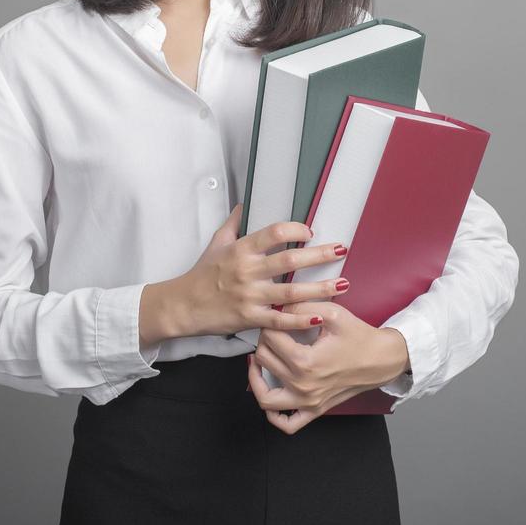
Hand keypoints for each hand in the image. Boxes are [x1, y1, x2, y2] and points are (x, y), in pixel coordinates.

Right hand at [168, 203, 352, 337]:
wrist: (183, 306)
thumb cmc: (201, 275)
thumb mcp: (216, 244)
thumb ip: (233, 224)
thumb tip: (245, 205)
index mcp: (240, 250)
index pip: (273, 233)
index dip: (295, 229)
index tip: (310, 231)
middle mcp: (247, 271)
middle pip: (289, 260)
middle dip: (319, 255)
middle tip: (341, 249)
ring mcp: (250, 296)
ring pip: (292, 291)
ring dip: (320, 288)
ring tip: (342, 284)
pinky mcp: (250, 318)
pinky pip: (280, 319)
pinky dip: (301, 319)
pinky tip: (320, 316)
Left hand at [247, 302, 407, 434]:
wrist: (382, 359)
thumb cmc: (360, 337)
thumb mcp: (332, 313)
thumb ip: (302, 306)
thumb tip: (278, 307)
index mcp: (305, 362)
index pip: (270, 338)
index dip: (271, 322)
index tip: (278, 317)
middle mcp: (303, 386)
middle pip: (264, 361)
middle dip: (264, 341)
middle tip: (273, 331)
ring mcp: (307, 402)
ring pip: (264, 398)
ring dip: (256, 379)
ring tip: (259, 362)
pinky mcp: (314, 410)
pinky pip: (287, 424)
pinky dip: (274, 415)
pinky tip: (273, 395)